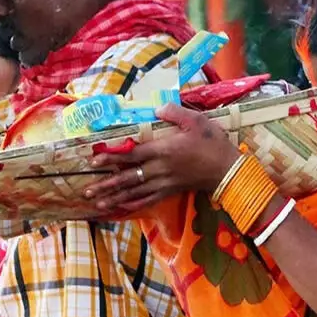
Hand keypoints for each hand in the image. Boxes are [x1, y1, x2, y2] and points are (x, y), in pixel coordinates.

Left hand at [84, 104, 241, 212]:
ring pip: (135, 191)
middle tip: (87, 190)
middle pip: (128, 177)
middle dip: (106, 184)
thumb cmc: (212, 142)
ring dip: (115, 197)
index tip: (94, 161)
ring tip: (98, 203)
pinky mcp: (170, 191)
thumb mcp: (196, 120)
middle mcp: (160, 169)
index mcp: (163, 150)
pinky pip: (148, 199)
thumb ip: (174, 113)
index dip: (111, 158)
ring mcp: (164, 182)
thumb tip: (156, 108)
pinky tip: (122, 207)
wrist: (229, 169)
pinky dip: (133, 204)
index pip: (131, 154)